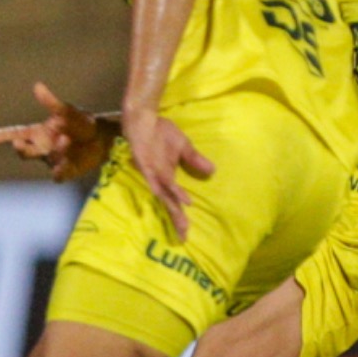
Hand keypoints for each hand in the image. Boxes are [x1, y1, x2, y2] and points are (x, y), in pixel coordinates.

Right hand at [0, 81, 108, 181]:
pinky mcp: (66, 171)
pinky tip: (63, 166)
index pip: (16, 134)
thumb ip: (51, 102)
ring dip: (54, 151)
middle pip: (24, 152)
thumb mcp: (67, 111)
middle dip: (20, 148)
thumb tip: (37, 86)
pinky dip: (59, 171)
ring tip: (66, 140)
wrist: (103, 139)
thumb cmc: (80, 124)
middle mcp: (42, 148)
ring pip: (46, 160)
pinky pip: (58, 175)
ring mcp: (53, 161)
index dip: (2, 136)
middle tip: (18, 142)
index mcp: (38, 133)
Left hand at [123, 107, 214, 238]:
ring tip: (184, 224)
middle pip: (169, 204)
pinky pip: (164, 182)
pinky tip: (184, 200)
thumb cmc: (160, 131)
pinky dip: (174, 191)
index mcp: (166, 177)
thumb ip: (195, 159)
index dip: (180, 215)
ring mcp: (154, 174)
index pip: (174, 200)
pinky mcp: (149, 167)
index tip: (187, 230)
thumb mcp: (183, 146)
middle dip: (176, 220)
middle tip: (184, 237)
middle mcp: (159, 180)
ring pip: (165, 197)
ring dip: (174, 211)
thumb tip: (212, 170)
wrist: (145, 119)